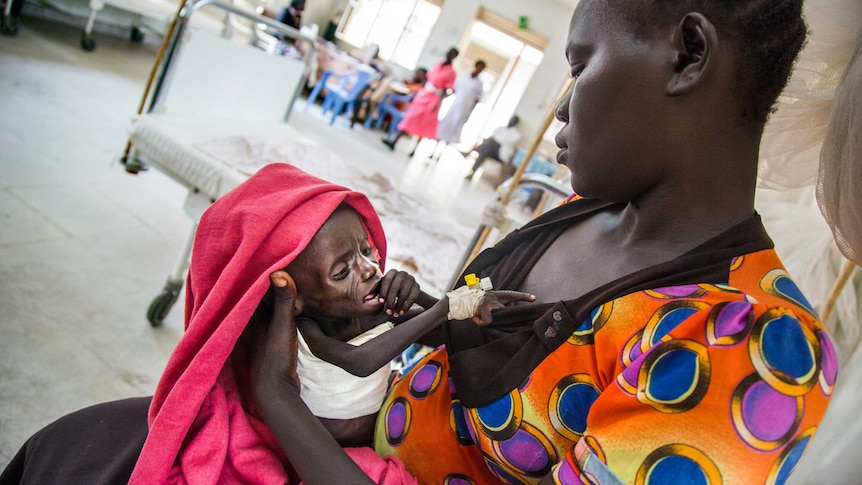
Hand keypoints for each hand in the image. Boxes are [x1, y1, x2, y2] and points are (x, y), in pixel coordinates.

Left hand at [251, 271, 300, 413]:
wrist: (275, 390)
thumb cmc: (275, 356)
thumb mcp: (282, 325)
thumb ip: (283, 300)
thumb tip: (278, 272)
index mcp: (251, 315)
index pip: (255, 286)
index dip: (263, 270)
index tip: (274, 254)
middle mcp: (252, 321)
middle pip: (259, 295)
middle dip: (269, 279)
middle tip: (284, 261)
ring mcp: (260, 332)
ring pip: (266, 307)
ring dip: (275, 295)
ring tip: (289, 278)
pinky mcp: (269, 341)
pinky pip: (274, 317)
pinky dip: (280, 308)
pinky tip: (291, 305)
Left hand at [378, 269, 420, 316]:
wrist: (408, 290)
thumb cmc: (391, 290)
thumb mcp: (383, 289)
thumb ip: (375, 292)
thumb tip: (367, 298)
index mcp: (392, 272)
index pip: (386, 280)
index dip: (383, 291)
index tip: (381, 302)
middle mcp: (402, 273)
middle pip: (395, 287)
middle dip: (390, 301)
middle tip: (387, 312)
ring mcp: (411, 279)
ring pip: (404, 293)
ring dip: (398, 306)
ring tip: (394, 314)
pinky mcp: (417, 287)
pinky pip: (412, 297)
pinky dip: (406, 306)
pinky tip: (402, 313)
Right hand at [472, 290, 535, 325]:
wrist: (459, 301)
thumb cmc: (475, 304)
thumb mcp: (487, 303)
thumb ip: (496, 308)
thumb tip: (505, 315)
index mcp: (496, 295)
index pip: (512, 294)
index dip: (523, 296)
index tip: (534, 298)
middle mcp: (493, 296)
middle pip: (507, 309)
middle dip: (513, 316)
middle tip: (522, 323)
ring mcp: (488, 301)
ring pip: (498, 315)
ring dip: (493, 320)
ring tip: (482, 318)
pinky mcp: (482, 307)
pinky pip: (487, 321)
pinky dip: (481, 322)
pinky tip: (475, 318)